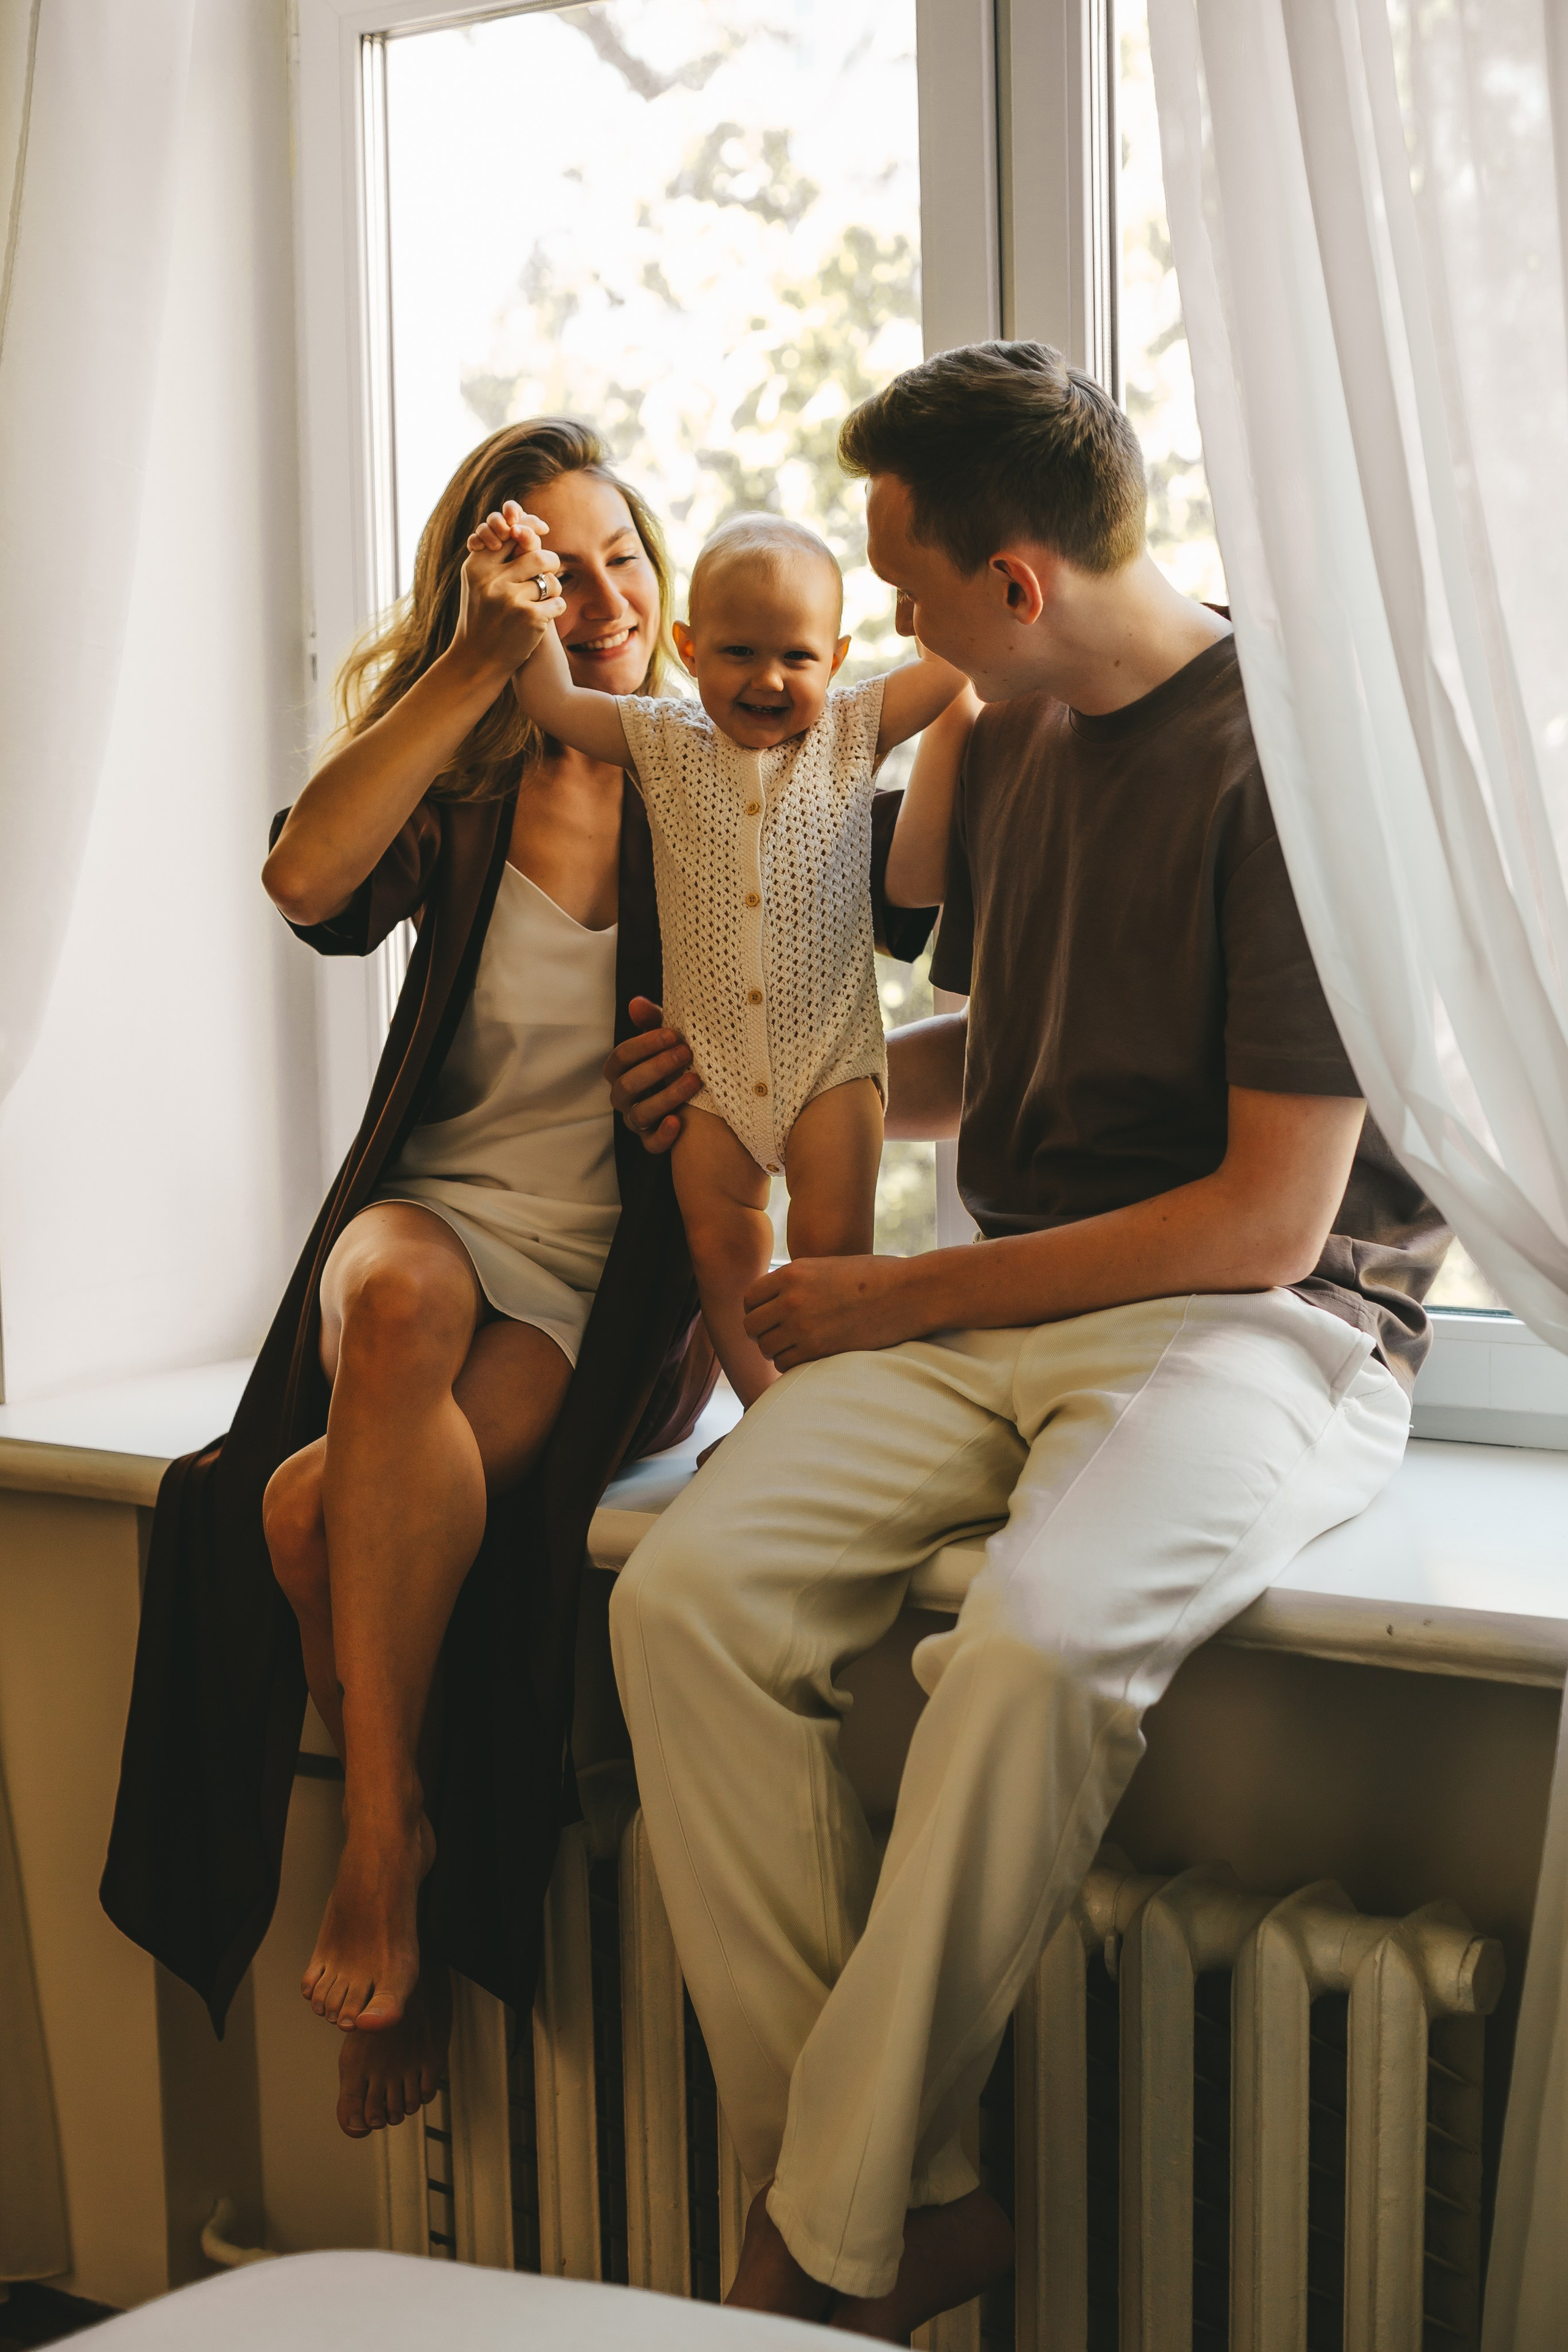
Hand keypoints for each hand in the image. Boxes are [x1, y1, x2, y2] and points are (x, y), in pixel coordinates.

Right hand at [449, 501, 564, 685]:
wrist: (477, 661)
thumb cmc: (482, 617)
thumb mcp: (479, 583)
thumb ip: (498, 555)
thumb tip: (527, 522)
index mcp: (477, 566)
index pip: (512, 535)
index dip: (531, 530)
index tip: (542, 530)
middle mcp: (492, 580)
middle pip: (538, 554)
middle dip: (549, 564)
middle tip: (547, 575)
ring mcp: (510, 599)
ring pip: (550, 579)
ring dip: (553, 589)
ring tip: (544, 599)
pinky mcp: (529, 618)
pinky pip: (558, 602)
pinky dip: (555, 610)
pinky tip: (545, 619)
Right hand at [602, 997, 700, 1153]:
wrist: (698, 1096)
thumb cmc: (676, 1060)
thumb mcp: (667, 1040)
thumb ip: (652, 1022)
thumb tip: (635, 1003)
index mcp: (621, 1071)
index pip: (620, 1057)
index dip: (644, 1045)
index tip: (673, 1033)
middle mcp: (623, 1097)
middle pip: (628, 1085)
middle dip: (657, 1067)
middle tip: (686, 1053)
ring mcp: (636, 1121)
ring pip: (640, 1114)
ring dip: (667, 1096)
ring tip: (694, 1081)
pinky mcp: (651, 1141)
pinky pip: (651, 1145)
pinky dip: (663, 1135)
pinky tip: (679, 1121)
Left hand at [742, 1255, 916, 1369]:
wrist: (906, 1293)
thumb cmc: (874, 1277)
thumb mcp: (826, 1267)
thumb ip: (798, 1281)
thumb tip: (775, 1299)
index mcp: (791, 1273)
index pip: (749, 1299)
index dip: (756, 1310)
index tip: (768, 1317)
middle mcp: (791, 1299)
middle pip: (751, 1326)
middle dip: (762, 1333)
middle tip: (779, 1336)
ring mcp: (803, 1326)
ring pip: (766, 1348)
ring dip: (777, 1350)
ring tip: (796, 1347)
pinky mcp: (818, 1349)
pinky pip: (785, 1364)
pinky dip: (791, 1364)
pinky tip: (807, 1357)